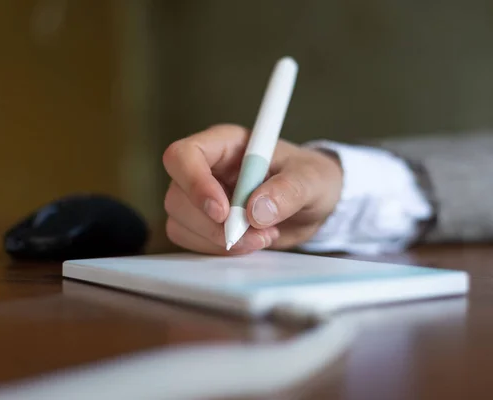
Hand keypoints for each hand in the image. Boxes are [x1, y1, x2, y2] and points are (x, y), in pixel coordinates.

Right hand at [162, 124, 342, 254]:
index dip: (195, 184)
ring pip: (180, 222)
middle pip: (177, 196)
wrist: (315, 203)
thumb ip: (287, 191)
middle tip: (256, 233)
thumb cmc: (311, 177)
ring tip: (262, 236)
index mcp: (226, 143)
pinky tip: (251, 242)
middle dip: (213, 224)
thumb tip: (256, 211)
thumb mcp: (311, 179)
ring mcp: (202, 197)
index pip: (184, 155)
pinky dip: (218, 250)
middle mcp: (207, 168)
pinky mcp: (205, 223)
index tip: (223, 212)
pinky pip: (191, 240)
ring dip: (218, 240)